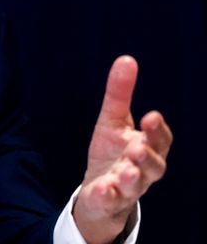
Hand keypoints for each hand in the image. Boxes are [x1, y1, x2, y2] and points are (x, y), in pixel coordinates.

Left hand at [73, 56, 172, 243]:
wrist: (99, 191)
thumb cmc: (112, 152)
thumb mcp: (112, 120)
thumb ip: (120, 94)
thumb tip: (127, 59)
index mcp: (147, 148)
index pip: (160, 140)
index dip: (157, 130)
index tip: (151, 116)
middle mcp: (142, 170)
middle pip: (154, 165)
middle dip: (147, 156)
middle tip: (137, 147)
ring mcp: (127, 188)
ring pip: (135, 186)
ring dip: (131, 178)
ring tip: (124, 170)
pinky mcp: (109, 201)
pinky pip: (110, 200)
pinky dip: (107, 195)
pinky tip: (102, 188)